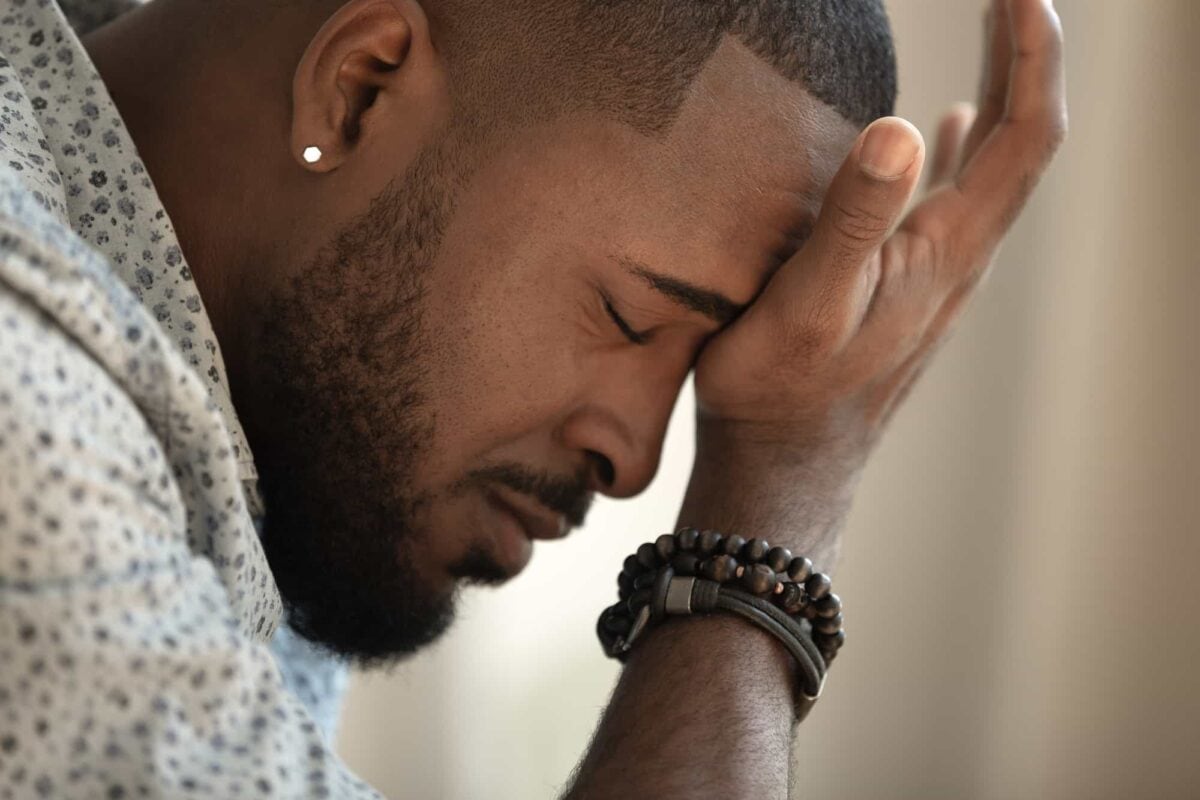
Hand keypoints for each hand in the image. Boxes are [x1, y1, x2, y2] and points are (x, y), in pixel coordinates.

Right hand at [679, 0, 1066, 559]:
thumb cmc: (781, 392)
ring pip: (992, 170)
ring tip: (995, 34)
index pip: (1025, 134)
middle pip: (1022, 143)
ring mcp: (938, 275)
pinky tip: (946, 129)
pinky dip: (965, 147)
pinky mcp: (909, 287)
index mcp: (948, 251)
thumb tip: (903, 125)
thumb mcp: (807, 303)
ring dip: (1001, 95)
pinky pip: (956, 200)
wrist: (782, 466)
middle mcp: (959, 259)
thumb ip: (852, 218)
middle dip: (1026, 58)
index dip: (1033, 54)